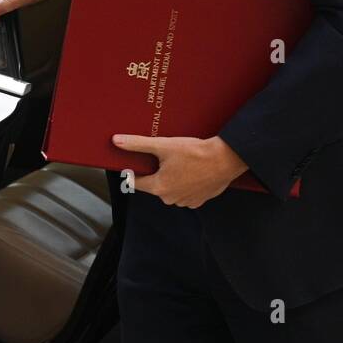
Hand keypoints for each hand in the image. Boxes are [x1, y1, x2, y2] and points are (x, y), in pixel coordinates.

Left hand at [112, 135, 248, 208]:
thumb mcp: (163, 145)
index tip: (136, 162)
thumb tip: (117, 141)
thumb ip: (137, 144)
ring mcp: (185, 202)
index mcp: (159, 187)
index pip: (136, 182)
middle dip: (158, 171)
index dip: (134, 170)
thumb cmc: (196, 152)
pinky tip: (192, 170)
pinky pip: (185, 192)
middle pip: (155, 184)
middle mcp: (170, 199)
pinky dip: (186, 182)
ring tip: (182, 162)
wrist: (225, 159)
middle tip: (167, 156)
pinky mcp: (199, 201)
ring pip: (171, 188)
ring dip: (173, 177)